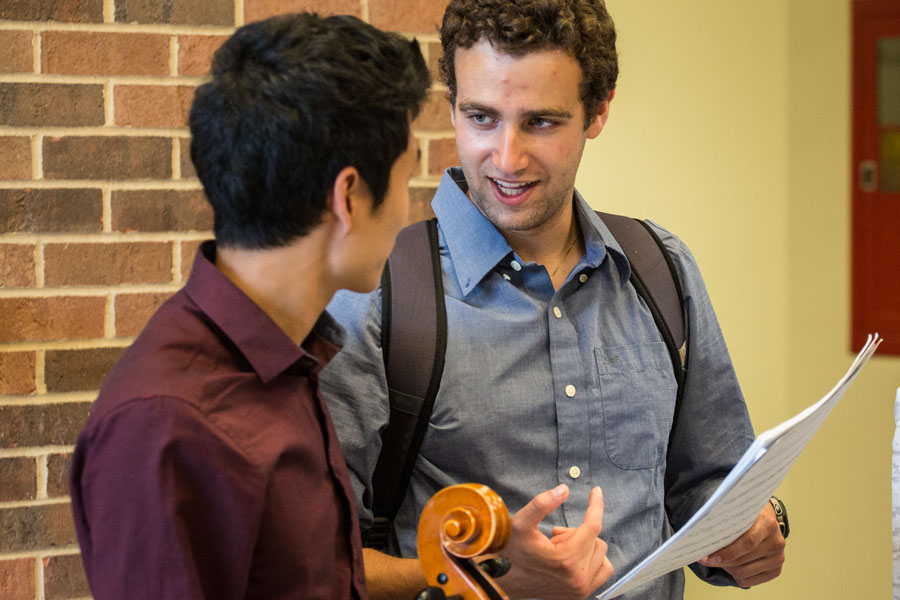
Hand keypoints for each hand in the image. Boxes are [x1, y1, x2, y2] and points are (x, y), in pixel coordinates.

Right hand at [497, 485, 613, 599]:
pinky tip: (573, 558)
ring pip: (601, 554)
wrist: (502, 580)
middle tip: (554, 536)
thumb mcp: (521, 523)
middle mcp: (577, 578)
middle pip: (596, 539)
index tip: (596, 492)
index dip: (596, 505)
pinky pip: (603, 571)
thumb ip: (542, 503)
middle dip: (577, 532)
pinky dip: (593, 559)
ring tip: (561, 549)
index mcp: (566, 560)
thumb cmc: (510, 551)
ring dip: (585, 546)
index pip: (592, 526)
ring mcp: (580, 590)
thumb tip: (564, 489)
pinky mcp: (580, 596)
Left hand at [698, 502, 785, 586]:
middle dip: (721, 562)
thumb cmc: (749, 516)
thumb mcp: (740, 513)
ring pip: (744, 572)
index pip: (747, 543)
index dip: (726, 553)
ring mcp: (778, 557)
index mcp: (768, 524)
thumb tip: (705, 541)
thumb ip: (727, 523)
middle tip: (706, 560)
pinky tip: (730, 566)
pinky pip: (749, 581)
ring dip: (727, 569)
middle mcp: (776, 542)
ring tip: (718, 560)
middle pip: (743, 560)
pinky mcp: (776, 570)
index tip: (708, 557)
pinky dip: (735, 576)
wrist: (767, 519)